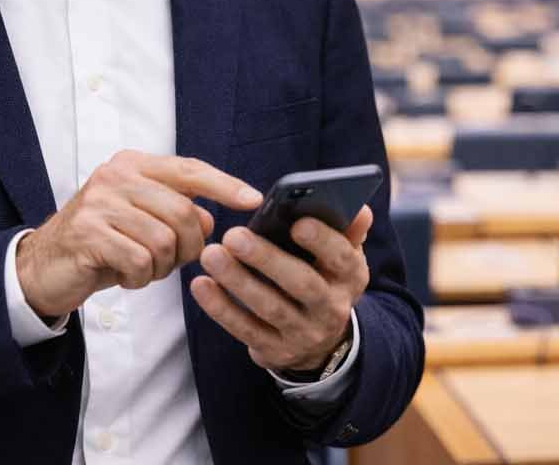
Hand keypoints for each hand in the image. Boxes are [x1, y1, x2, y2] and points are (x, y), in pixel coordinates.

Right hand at [16, 151, 263, 318]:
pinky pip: (140, 261)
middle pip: (183, 212)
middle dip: (189, 247)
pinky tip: (125, 276)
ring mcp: (100, 202)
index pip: (190, 169)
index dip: (225, 185)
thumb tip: (208, 219)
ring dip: (161, 267)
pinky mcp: (88, 233)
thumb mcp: (142, 221)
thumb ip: (176, 213)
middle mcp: (116, 175)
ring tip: (142, 268)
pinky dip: (140, 278)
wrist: (44, 267)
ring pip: (164, 240)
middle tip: (171, 262)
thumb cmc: (102, 243)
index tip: (253, 200)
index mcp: (134, 165)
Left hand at [189, 204, 372, 374]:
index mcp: (351, 277)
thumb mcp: (342, 258)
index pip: (342, 257)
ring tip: (211, 255)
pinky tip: (201, 285)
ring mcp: (304, 334)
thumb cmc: (323, 279)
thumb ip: (346, 230)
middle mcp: (332, 308)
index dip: (322, 240)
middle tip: (234, 235)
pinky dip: (221, 308)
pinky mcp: (276, 351)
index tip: (297, 222)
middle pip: (302, 283)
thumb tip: (357, 207)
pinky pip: (245, 329)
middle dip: (267, 259)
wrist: (321, 342)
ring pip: (269, 307)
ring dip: (238, 281)